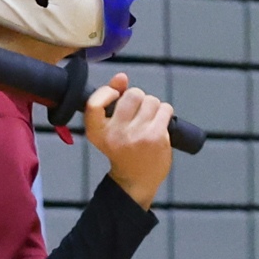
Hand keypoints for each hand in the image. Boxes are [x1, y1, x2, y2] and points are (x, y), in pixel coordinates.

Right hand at [83, 72, 173, 208]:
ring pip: (151, 100)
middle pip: (132, 94)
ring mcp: (136, 135)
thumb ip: (112, 101)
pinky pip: (165, 109)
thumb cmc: (122, 150)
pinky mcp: (155, 137)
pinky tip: (159, 124)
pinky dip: (164, 112)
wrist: (135, 181)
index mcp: (96, 132)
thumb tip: (122, 77)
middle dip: (138, 98)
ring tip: (148, 121)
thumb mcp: (109, 128)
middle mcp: (114, 134)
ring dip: (152, 106)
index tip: (116, 93)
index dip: (107, 92)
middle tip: (137, 113)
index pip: (94, 103)